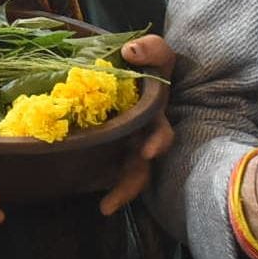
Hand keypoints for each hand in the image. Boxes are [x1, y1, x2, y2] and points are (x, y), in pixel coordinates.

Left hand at [94, 33, 174, 215]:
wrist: (116, 75)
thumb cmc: (140, 68)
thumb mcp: (152, 54)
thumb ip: (152, 50)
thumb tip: (131, 52)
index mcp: (152, 116)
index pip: (161, 132)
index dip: (158, 142)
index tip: (148, 151)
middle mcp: (143, 137)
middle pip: (141, 167)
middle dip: (134, 180)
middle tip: (118, 196)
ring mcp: (128, 150)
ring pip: (130, 177)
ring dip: (121, 192)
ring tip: (107, 208)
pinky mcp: (111, 158)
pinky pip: (110, 177)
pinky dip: (106, 191)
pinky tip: (96, 202)